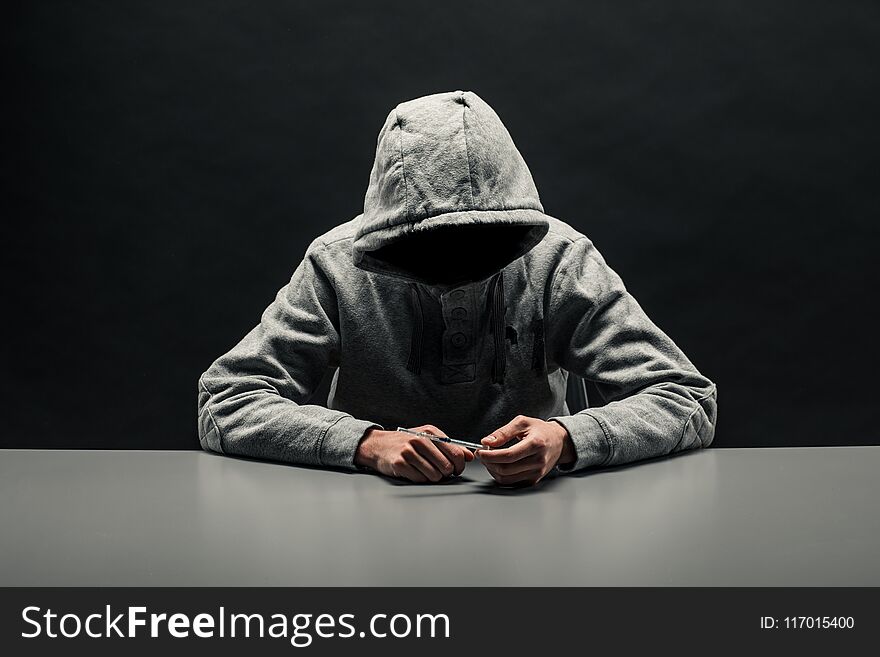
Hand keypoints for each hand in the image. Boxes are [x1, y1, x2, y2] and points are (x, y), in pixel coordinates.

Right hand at [354, 424, 474, 482]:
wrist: (378, 445)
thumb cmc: (405, 443)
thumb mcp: (428, 439)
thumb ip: (449, 447)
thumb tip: (469, 456)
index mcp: (430, 432)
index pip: (455, 453)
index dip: (459, 465)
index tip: (457, 469)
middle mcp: (420, 440)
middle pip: (446, 467)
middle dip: (445, 473)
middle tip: (439, 471)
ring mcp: (409, 451)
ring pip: (435, 475)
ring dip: (432, 477)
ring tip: (424, 470)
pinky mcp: (400, 463)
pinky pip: (420, 479)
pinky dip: (419, 478)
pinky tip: (413, 471)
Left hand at [477, 415, 574, 485]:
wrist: (559, 442)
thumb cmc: (541, 431)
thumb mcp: (522, 422)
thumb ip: (503, 432)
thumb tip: (487, 442)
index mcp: (536, 444)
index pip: (509, 455)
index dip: (491, 455)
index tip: (480, 452)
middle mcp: (538, 461)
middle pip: (505, 469)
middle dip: (489, 462)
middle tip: (483, 454)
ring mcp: (537, 473)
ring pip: (506, 478)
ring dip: (492, 469)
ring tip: (490, 458)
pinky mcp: (534, 480)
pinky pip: (511, 481)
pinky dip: (500, 474)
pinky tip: (499, 464)